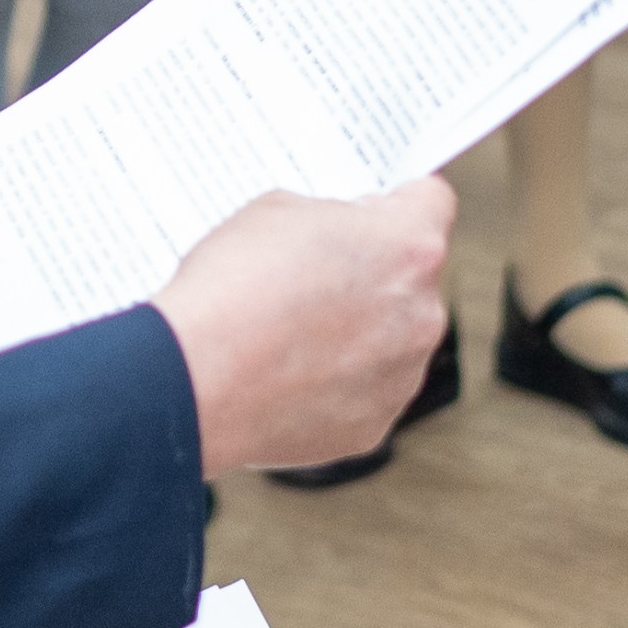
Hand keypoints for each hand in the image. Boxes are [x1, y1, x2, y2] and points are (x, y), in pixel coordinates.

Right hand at [155, 180, 455, 480]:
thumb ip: (328, 220)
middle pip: (412, 279)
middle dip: (373, 273)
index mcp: (409, 246)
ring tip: (290, 333)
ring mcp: (401, 377)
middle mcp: (422, 314)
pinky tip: (286, 374)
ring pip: (392, 340)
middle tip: (313, 276)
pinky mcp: (373, 426)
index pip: (432, 201)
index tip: (371, 211)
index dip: (396, 201)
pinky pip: (365, 392)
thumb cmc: (231, 289)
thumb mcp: (275, 211)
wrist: (195, 378)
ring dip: (357, 333)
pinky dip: (335, 384)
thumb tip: (336, 239)